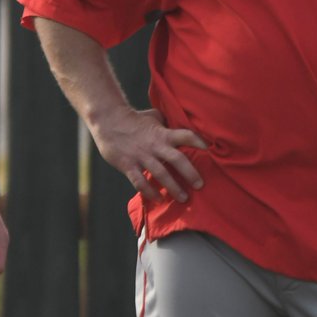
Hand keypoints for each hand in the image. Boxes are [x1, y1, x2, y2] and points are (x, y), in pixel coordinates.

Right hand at [91, 107, 206, 202]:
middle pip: (177, 159)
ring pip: (161, 174)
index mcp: (162, 133)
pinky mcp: (128, 165)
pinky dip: (150, 193)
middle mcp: (154, 145)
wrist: (107, 120)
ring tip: (183, 198)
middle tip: (200, 185)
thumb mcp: (152, 116)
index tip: (209, 150)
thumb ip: (166, 123)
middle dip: (190, 173)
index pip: (185, 135)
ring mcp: (141, 156)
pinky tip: (158, 200)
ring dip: (173, 188)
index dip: (198, 141)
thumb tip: (180, 124)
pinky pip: (140, 182)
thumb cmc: (133, 119)